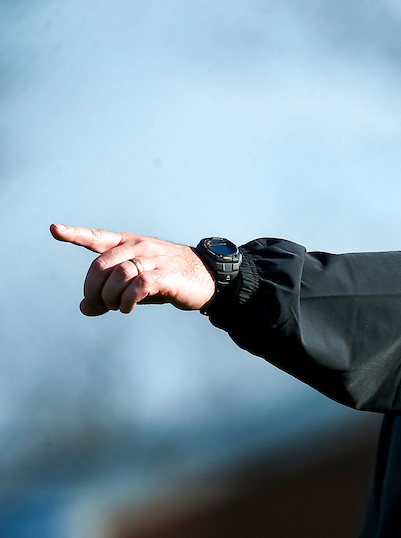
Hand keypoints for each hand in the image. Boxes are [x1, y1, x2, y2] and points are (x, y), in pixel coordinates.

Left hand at [50, 224, 216, 315]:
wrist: (209, 277)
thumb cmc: (169, 280)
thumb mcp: (136, 285)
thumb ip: (110, 293)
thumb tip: (85, 308)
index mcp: (129, 244)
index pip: (97, 237)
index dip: (75, 234)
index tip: (54, 229)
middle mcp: (139, 247)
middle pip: (100, 265)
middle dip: (93, 290)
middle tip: (100, 304)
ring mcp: (153, 259)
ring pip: (116, 275)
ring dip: (109, 297)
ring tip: (117, 307)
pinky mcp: (166, 275)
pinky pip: (137, 287)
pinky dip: (126, 301)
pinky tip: (128, 307)